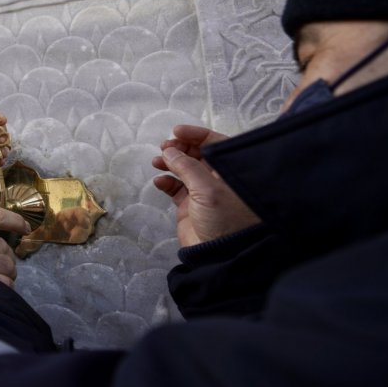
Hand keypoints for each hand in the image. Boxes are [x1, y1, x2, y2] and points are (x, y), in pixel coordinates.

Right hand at [151, 124, 258, 246]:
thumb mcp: (207, 189)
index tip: (177, 130)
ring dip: (169, 163)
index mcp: (230, 172)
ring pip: (183, 169)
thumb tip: (170, 150)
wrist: (219, 256)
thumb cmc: (223, 220)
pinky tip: (159, 182)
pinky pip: (175, 187)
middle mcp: (218, 179)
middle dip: (180, 148)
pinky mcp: (189, 205)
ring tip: (157, 161)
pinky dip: (166, 182)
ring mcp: (203, 192)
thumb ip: (187, 167)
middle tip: (165, 147)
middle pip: (197, 154)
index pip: (215, 144)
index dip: (197, 135)